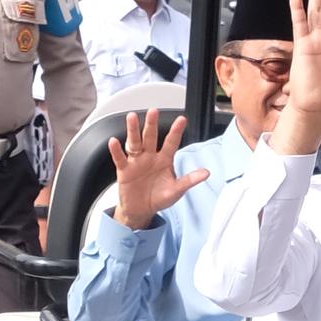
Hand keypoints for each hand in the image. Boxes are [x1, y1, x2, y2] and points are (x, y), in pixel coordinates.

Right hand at [108, 111, 207, 227]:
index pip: (171, 143)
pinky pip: (120, 158)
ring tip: (132, 117)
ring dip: (133, 130)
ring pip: (134, 143)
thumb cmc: (159, 198)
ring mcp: (136, 162)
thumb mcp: (176, 190)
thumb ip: (189, 180)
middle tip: (154, 111)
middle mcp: (150, 157)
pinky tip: (114, 141)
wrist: (141, 210)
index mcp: (164, 160)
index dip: (176, 132)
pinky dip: (116, 150)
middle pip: (151, 137)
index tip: (182, 119)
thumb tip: (206, 173)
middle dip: (152, 124)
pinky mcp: (124, 170)